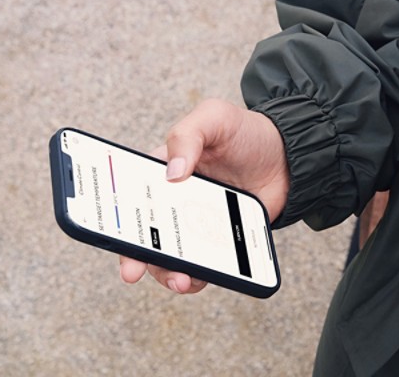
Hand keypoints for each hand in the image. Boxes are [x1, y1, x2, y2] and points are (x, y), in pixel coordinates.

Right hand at [119, 98, 288, 293]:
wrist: (289, 156)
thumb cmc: (246, 132)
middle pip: (143, 233)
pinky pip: (202, 264)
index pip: (127, 195)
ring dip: (166, 272)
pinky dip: (199, 276)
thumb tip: (172, 172)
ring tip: (180, 280)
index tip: (109, 233)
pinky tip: (201, 279)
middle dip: (133, 255)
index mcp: (161, 170)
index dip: (113, 215)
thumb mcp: (215, 117)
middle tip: (132, 272)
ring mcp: (194, 222)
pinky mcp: (218, 238)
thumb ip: (188, 135)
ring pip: (169, 255)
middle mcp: (172, 200)